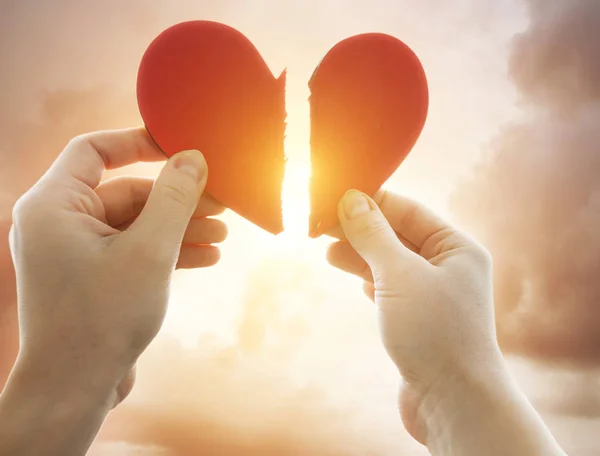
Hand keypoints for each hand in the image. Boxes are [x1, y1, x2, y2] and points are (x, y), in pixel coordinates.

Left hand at [1, 128, 225, 454]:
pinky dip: (167, 250)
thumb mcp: (149, 251)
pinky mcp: (92, 276)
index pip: (94, 150)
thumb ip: (173, 199)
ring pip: (135, 223)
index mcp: (54, 205)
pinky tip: (206, 257)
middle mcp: (59, 223)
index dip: (139, 142)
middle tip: (220, 202)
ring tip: (222, 234)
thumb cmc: (102, 319)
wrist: (75, 388)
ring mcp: (76, 251)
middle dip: (176, 198)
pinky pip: (133, 249)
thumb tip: (193, 157)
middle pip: (125, 191)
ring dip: (178, 227)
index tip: (181, 147)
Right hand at [327, 190, 499, 435]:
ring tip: (328, 251)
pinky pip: (390, 289)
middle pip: (397, 236)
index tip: (334, 196)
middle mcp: (448, 268)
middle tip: (321, 224)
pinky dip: (370, 280)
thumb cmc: (435, 332)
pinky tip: (355, 278)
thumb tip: (350, 199)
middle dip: (360, 230)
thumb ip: (373, 234)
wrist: (453, 402)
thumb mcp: (398, 274)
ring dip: (360, 255)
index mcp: (457, 248)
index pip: (408, 210)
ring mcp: (433, 295)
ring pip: (389, 264)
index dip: (371, 201)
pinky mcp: (418, 320)